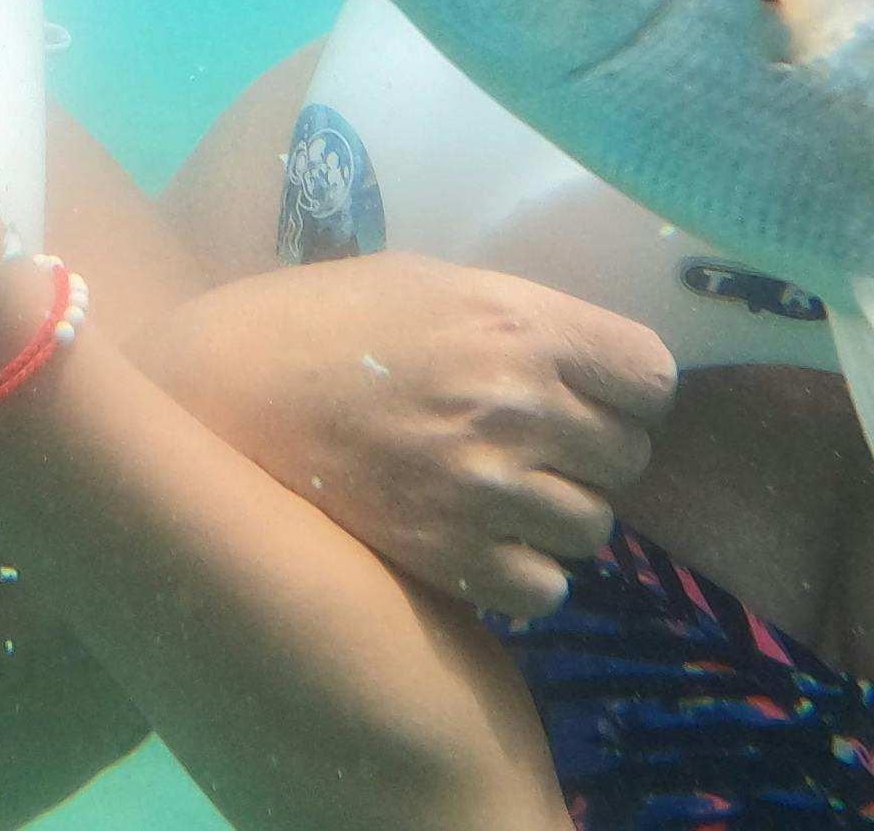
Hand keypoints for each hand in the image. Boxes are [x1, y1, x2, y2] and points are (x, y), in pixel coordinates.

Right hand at [137, 255, 675, 620]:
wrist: (223, 392)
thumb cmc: (324, 322)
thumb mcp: (431, 284)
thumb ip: (521, 323)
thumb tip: (593, 366)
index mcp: (517, 324)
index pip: (650, 375)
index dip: (630, 389)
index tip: (599, 395)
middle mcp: (515, 407)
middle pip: (629, 456)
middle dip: (592, 452)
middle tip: (537, 445)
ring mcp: (483, 489)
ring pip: (593, 528)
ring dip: (558, 516)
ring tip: (502, 494)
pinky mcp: (449, 559)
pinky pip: (545, 589)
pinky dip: (523, 573)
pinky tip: (479, 540)